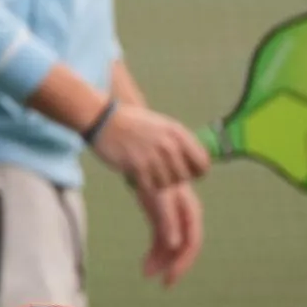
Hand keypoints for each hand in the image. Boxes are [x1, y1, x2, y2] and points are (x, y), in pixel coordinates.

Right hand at [91, 104, 209, 194]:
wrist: (103, 119)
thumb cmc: (132, 122)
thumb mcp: (161, 125)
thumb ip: (178, 141)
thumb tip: (194, 161)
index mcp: (177, 132)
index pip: (202, 162)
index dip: (198, 172)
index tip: (189, 173)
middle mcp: (168, 144)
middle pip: (185, 177)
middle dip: (175, 179)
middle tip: (163, 174)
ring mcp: (153, 156)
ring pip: (167, 184)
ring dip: (159, 183)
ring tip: (149, 173)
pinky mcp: (137, 166)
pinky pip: (151, 187)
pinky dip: (146, 185)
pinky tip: (139, 176)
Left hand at [137, 182, 204, 287]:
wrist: (139, 156)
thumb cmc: (150, 172)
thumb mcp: (157, 195)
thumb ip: (168, 218)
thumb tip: (175, 245)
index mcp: (188, 208)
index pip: (192, 240)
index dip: (184, 260)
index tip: (171, 277)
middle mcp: (183, 214)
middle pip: (185, 246)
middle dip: (176, 265)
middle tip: (165, 283)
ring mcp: (172, 217)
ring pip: (171, 246)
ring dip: (161, 261)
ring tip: (146, 273)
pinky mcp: (160, 217)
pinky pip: (161, 241)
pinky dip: (154, 254)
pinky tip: (145, 266)